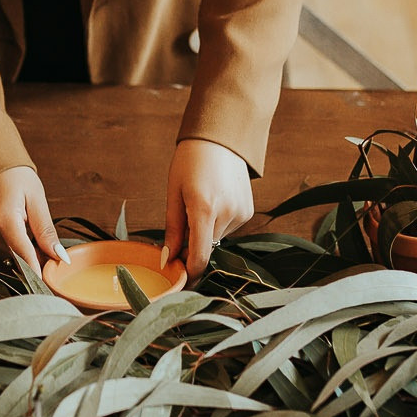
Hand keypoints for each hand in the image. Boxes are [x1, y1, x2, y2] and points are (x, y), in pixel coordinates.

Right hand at [0, 166, 68, 273]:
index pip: (24, 255)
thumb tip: (59, 257)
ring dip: (25, 255)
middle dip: (37, 260)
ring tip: (32, 234)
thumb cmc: (14, 178)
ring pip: (11, 260)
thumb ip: (46, 230)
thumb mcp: (36, 198)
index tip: (50, 286)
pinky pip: (3, 255)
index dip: (39, 272)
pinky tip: (20, 235)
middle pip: (18, 260)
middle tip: (51, 251)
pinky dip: (15, 251)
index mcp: (4, 219)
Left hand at [164, 138, 252, 278]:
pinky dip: (217, 223)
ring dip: (205, 232)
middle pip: (207, 247)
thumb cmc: (191, 161)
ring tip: (198, 205)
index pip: (200, 256)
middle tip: (179, 230)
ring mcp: (241, 213)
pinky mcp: (248, 211)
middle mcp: (227, 213)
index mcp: (204, 208)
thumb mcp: (174, 193)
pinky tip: (213, 201)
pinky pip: (228, 228)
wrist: (221, 137)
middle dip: (191, 247)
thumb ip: (173, 229)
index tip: (179, 279)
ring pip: (217, 238)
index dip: (189, 272)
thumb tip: (168, 259)